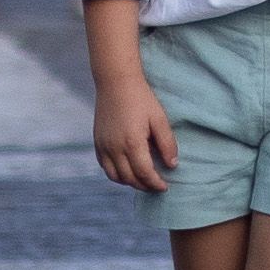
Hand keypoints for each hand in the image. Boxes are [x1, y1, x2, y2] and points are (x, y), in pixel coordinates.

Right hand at [95, 77, 177, 191]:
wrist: (116, 83)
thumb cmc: (141, 99)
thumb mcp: (159, 119)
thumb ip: (167, 144)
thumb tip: (172, 165)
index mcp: (132, 143)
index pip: (144, 173)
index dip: (155, 183)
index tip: (165, 187)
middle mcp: (114, 148)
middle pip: (129, 178)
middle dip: (144, 186)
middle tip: (156, 186)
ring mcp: (103, 146)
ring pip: (115, 176)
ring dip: (129, 182)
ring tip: (143, 180)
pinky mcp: (97, 142)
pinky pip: (105, 166)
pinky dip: (116, 174)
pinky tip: (127, 170)